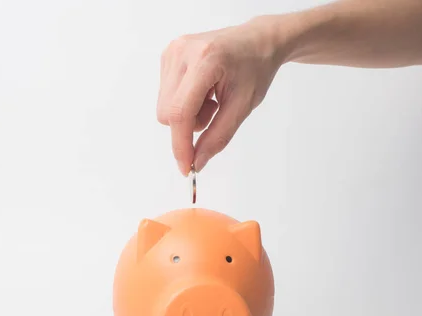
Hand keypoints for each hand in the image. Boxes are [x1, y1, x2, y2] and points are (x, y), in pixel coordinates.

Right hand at [157, 16, 283, 174]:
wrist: (257, 41)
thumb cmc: (255, 69)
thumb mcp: (242, 107)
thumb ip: (218, 137)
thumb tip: (197, 162)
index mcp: (205, 60)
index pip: (180, 112)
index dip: (181, 144)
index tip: (186, 168)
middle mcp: (182, 51)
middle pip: (168, 113)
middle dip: (190, 126)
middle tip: (215, 112)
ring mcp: (172, 51)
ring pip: (164, 107)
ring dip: (187, 114)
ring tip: (211, 99)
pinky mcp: (168, 55)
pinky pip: (166, 95)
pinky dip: (184, 102)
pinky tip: (203, 91)